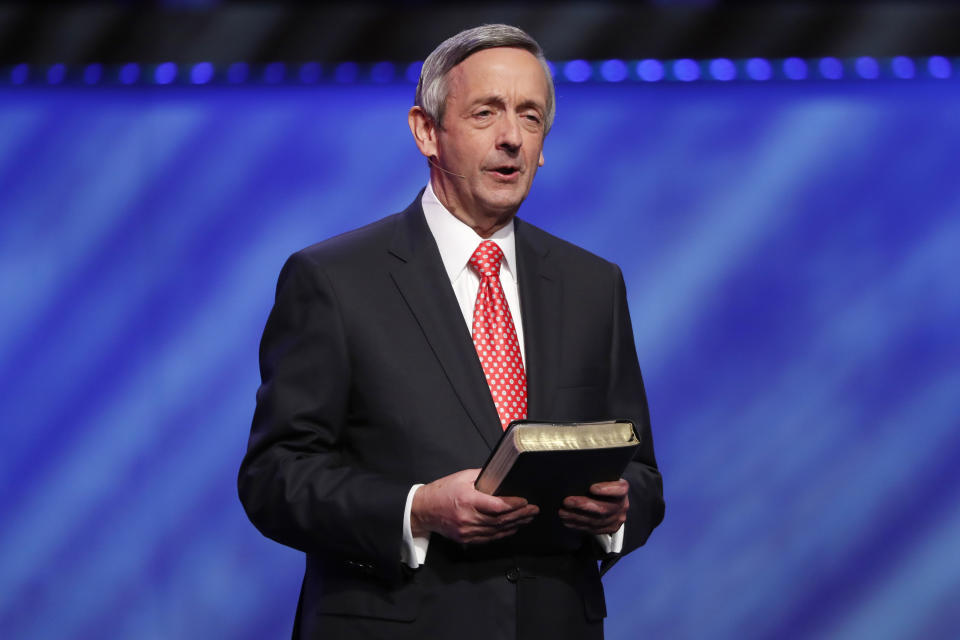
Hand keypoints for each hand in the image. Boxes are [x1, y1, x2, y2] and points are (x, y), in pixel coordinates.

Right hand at [411, 469, 538, 543]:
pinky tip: (512, 529)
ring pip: (496, 531)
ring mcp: (467, 531)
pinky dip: (502, 534)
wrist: (423, 510)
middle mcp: (468, 518)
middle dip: (520, 515)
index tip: (525, 501)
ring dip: (514, 525)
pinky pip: (488, 538)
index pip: (497, 506)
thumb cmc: (442, 491)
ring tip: (527, 519)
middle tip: (533, 510)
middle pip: (500, 520)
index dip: (514, 505)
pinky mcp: (465, 539)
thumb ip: (482, 476)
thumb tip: (500, 475)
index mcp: (468, 500)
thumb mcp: (462, 477)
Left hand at [559, 479, 628, 534]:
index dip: (606, 490)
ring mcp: (616, 519)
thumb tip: (578, 477)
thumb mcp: (604, 477)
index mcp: (622, 489)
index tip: (592, 488)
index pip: (619, 490)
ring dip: (577, 517)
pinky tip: (567, 520)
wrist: (612, 497)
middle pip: (604, 508)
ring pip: (596, 521)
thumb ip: (596, 477)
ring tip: (563, 512)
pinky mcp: (609, 528)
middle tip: (567, 501)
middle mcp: (622, 506)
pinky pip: (592, 529)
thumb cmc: (603, 483)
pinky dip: (578, 525)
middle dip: (583, 505)